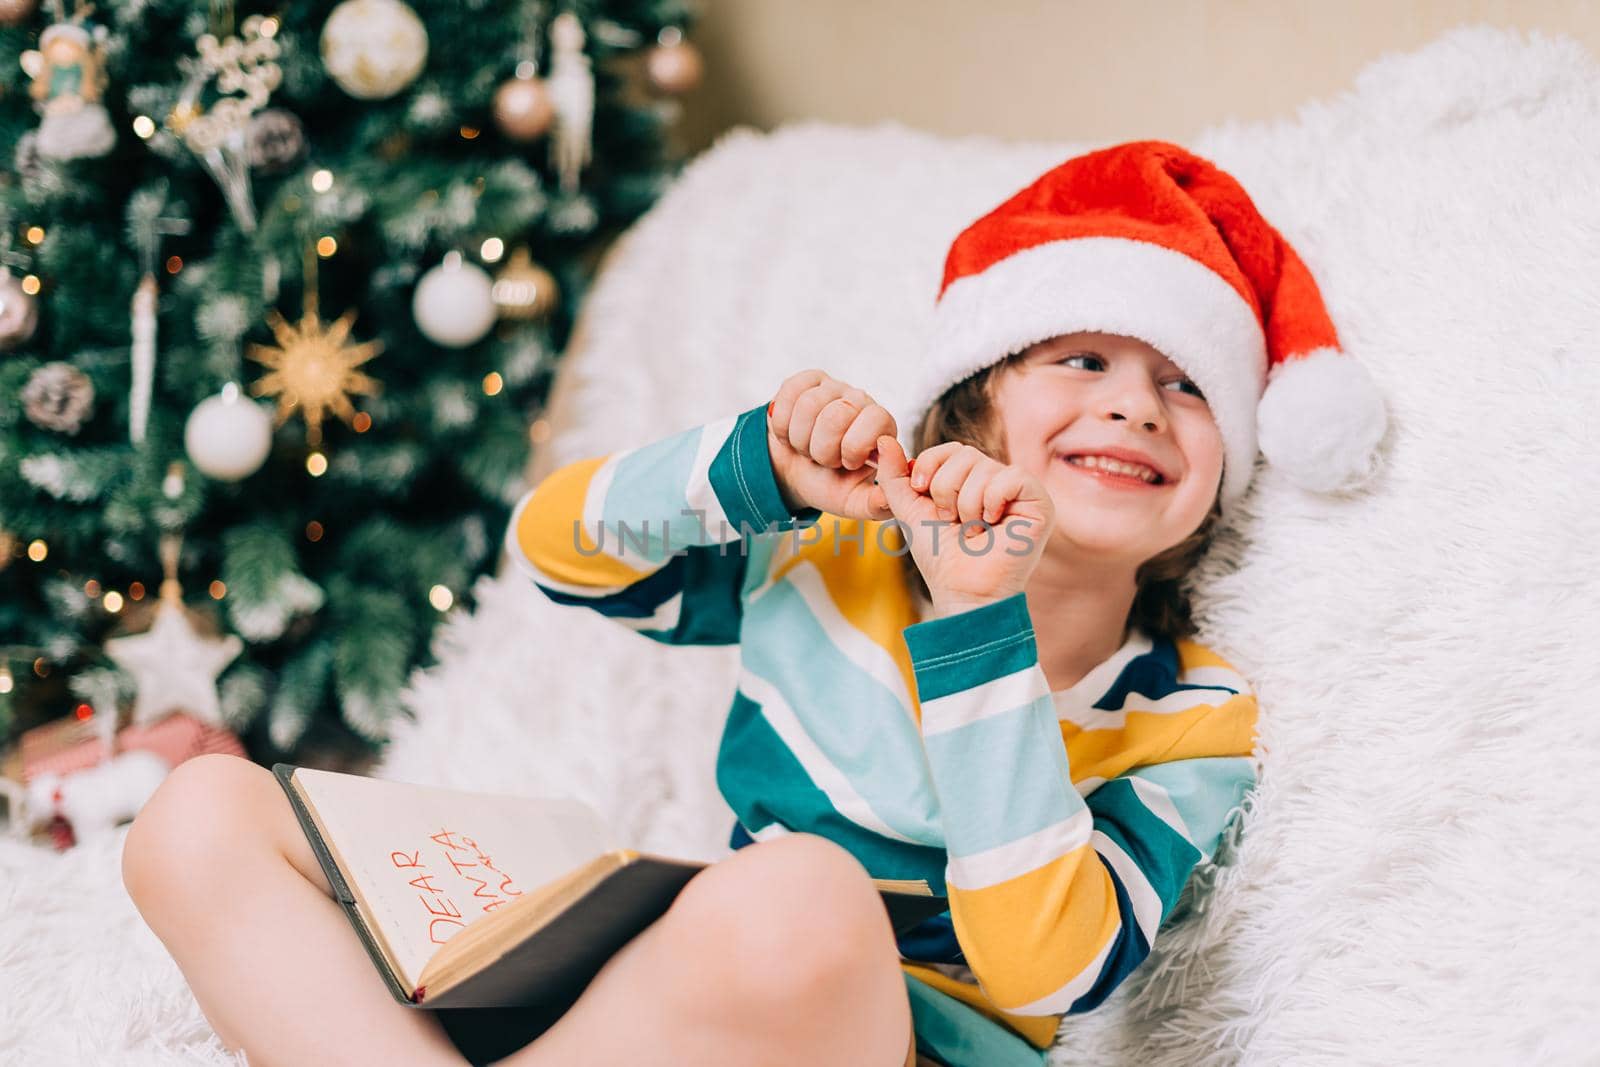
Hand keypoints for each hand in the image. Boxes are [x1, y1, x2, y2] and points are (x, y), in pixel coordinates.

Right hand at [766, 370, 896, 521]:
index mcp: (880, 426)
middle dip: (822, 449)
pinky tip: (790, 433)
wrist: (793, 474)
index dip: (854, 447)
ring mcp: (832, 387)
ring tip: (807, 447)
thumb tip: (895, 496)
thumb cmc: (828, 484)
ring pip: (809, 405)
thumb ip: (878, 503)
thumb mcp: (854, 501)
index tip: (846, 464)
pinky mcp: (804, 382)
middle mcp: (859, 400)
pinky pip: (789, 394)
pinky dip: (782, 424)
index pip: (876, 420)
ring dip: (801, 439)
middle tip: (823, 459)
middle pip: (837, 414)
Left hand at [873, 436, 1054, 615]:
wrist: (961, 590)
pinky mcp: (1040, 502)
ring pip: (984, 468)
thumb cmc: (939, 555)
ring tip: (973, 530)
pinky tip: (993, 525)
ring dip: (967, 505)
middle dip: (946, 491)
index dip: (930, 467)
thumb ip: (894, 475)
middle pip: (965, 455)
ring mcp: (1020, 490)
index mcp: (970, 479)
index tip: (922, 495)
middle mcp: (997, 479)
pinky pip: (1011, 477)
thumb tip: (883, 438)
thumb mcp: (908, 509)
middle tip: (954, 522)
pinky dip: (992, 503)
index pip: (949, 449)